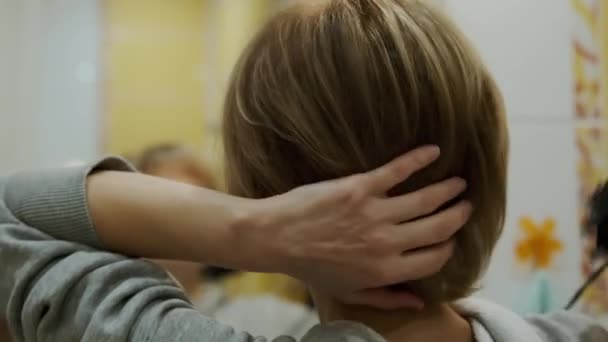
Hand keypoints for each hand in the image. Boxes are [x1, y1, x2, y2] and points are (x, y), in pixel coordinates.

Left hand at [238, 146, 470, 309]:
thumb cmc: (312, 267)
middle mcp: (387, 243)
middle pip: (438, 227)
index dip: (449, 248)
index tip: (452, 238)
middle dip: (458, 216)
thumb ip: (387, 299)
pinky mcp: (361, 187)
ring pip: (426, 199)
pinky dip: (419, 159)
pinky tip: (433, 150)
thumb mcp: (349, 292)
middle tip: (466, 205)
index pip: (434, 260)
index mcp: (386, 270)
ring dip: (448, 189)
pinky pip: (398, 170)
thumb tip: (420, 302)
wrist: (277, 238)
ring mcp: (375, 213)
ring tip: (459, 182)